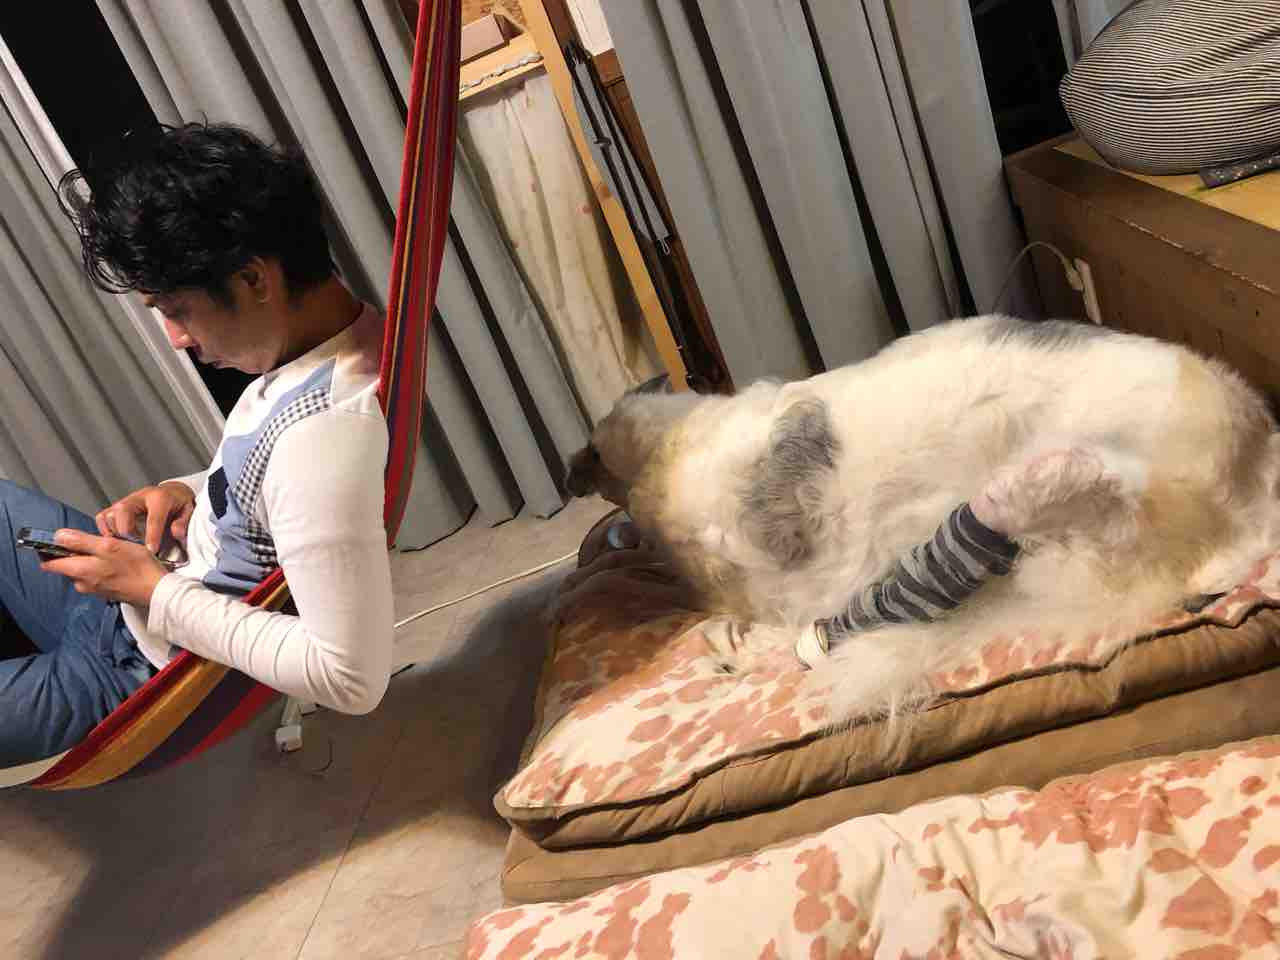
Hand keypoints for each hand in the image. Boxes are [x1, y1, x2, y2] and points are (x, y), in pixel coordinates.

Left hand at [41, 530, 168, 606]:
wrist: (157, 590)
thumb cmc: (137, 567)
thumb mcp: (109, 546)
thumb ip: (81, 541)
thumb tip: (58, 536)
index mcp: (78, 571)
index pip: (49, 563)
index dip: (51, 549)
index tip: (64, 539)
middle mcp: (81, 583)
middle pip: (65, 565)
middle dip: (76, 552)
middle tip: (97, 542)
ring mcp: (93, 588)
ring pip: (81, 569)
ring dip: (90, 558)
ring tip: (110, 551)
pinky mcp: (104, 590)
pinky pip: (93, 575)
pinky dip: (99, 566)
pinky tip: (116, 561)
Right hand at [96, 482, 195, 553]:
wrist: (171, 493)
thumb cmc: (179, 505)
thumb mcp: (189, 511)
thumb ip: (184, 522)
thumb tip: (176, 533)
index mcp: (160, 498)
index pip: (153, 517)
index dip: (152, 536)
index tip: (151, 551)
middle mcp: (139, 497)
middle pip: (123, 510)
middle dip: (127, 531)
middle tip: (136, 545)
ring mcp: (125, 501)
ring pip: (109, 515)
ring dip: (115, 533)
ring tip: (128, 544)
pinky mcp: (115, 507)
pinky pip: (102, 517)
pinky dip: (105, 531)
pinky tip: (118, 540)